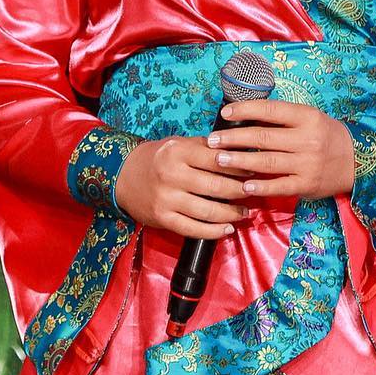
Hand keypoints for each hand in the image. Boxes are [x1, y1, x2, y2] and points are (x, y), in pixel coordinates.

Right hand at [114, 136, 249, 238]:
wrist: (122, 176)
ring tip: (244, 213)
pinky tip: (227, 229)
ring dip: (231, 214)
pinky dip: (213, 231)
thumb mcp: (178, 143)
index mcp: (178, 152)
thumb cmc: (158, 158)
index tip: (253, 171)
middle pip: (216, 186)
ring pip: (208, 210)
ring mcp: (166, 199)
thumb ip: (205, 147)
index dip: (239, 167)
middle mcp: (172, 175)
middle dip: (240, 191)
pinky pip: (193, 229)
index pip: (217, 160)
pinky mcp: (162, 219)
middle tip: (253, 193)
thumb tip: (239, 150)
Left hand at [206, 100, 356, 198]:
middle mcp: (307, 139)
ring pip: (267, 162)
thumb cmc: (326, 135)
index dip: (246, 110)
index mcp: (307, 117)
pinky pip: (279, 186)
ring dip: (240, 161)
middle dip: (234, 139)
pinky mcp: (307, 185)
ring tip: (219, 160)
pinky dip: (260, 187)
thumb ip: (283, 119)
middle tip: (212, 140)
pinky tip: (243, 186)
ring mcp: (307, 164)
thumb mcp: (310, 119)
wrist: (357, 160)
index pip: (271, 110)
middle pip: (264, 138)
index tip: (225, 113)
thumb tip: (246, 118)